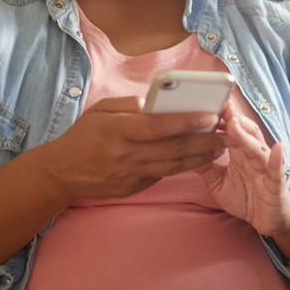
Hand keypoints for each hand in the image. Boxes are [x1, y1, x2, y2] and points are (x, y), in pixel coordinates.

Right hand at [38, 96, 225, 203]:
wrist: (61, 173)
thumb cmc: (83, 136)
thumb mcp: (99, 111)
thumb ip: (125, 105)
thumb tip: (150, 102)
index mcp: (118, 131)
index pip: (159, 127)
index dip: (187, 122)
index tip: (211, 116)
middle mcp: (126, 154)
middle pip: (173, 149)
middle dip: (205, 142)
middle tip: (228, 134)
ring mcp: (130, 174)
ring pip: (173, 166)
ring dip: (200, 157)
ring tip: (221, 147)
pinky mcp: (133, 188)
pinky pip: (162, 175)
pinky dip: (182, 167)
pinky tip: (199, 159)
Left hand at [198, 103, 289, 237]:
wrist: (268, 219)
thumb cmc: (245, 196)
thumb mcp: (218, 182)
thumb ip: (205, 166)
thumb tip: (183, 150)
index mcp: (240, 152)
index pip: (230, 130)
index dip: (220, 117)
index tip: (206, 103)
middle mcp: (254, 155)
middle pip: (245, 132)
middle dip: (233, 118)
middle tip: (219, 105)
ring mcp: (266, 168)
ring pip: (257, 148)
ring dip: (246, 136)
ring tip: (234, 123)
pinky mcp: (276, 185)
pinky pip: (277, 171)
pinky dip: (278, 160)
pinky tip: (278, 148)